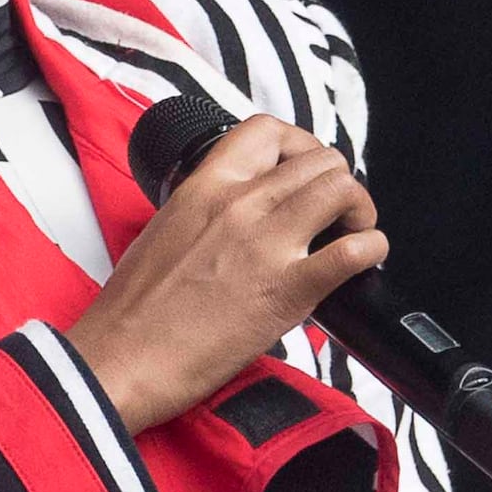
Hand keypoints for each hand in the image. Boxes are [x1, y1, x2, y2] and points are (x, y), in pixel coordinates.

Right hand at [68, 114, 386, 432]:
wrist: (121, 361)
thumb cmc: (134, 311)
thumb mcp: (166, 231)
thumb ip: (208, 210)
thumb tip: (244, 217)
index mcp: (204, 186)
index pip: (268, 130)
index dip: (300, 147)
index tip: (303, 174)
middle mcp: (238, 204)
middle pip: (319, 159)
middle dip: (338, 184)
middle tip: (334, 215)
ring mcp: (264, 244)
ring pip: (342, 189)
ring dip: (358, 210)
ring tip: (350, 235)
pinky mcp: (286, 290)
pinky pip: (353, 251)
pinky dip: (371, 251)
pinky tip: (363, 262)